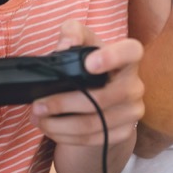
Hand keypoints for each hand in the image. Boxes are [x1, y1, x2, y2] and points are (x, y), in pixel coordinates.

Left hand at [31, 23, 143, 148]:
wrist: (105, 95)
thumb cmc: (90, 62)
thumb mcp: (82, 42)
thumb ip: (72, 32)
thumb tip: (65, 45)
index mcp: (128, 58)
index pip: (131, 52)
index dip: (112, 57)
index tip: (88, 64)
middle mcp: (135, 85)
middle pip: (101, 99)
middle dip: (63, 103)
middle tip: (37, 104)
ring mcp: (132, 112)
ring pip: (93, 124)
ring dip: (58, 124)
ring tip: (37, 118)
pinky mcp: (123, 133)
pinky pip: (92, 139)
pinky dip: (65, 136)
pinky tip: (50, 128)